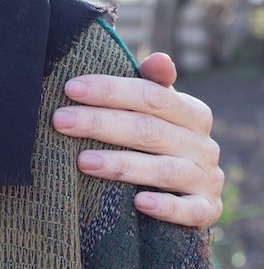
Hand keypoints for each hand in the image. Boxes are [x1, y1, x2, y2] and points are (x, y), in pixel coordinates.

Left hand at [52, 52, 222, 228]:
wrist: (187, 194)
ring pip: (164, 170)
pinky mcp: (207, 211)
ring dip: (122, 165)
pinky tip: (139, 203)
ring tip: (82, 161)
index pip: (151, 95)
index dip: (111, 90)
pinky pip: (190, 210)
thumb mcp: (154, 111)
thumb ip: (151, 84)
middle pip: (149, 130)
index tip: (71, 88)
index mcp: (192, 113)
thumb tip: (159, 58)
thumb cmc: (156, 141)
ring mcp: (207, 178)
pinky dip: (166, 207)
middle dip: (101, 123)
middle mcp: (203, 145)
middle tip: (60, 120)